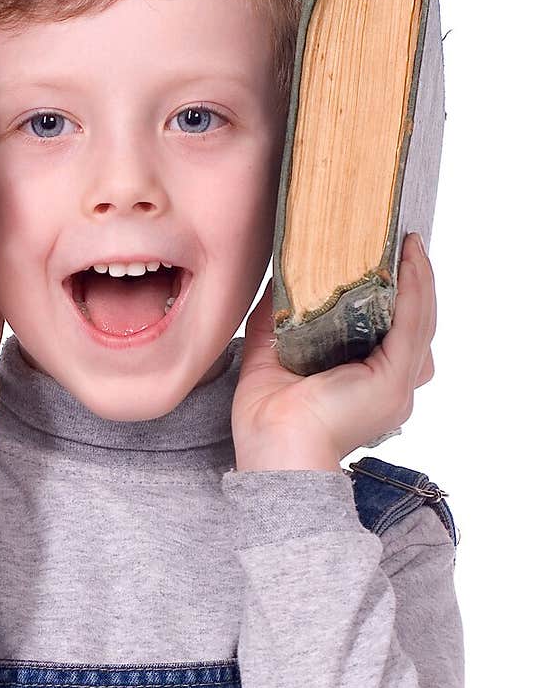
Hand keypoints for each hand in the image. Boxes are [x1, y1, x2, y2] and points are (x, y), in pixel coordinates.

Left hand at [231, 232, 435, 468]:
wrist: (272, 446)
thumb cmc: (268, 417)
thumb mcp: (271, 351)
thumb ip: (279, 314)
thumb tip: (279, 276)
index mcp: (367, 384)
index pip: (394, 332)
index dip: (396, 293)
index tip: (386, 257)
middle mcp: (391, 386)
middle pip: (414, 323)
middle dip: (412, 281)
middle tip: (401, 240)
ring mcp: (398, 384)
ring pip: (420, 319)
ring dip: (418, 276)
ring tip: (409, 240)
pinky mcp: (393, 379)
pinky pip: (413, 323)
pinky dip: (415, 288)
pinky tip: (410, 259)